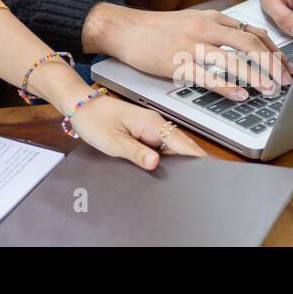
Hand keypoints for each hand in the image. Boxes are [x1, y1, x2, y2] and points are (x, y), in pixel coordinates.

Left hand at [66, 90, 205, 169]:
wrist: (80, 106)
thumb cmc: (94, 120)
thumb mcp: (113, 141)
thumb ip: (136, 153)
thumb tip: (156, 164)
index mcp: (152, 123)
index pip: (184, 143)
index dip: (199, 159)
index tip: (212, 173)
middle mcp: (155, 125)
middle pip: (182, 148)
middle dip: (190, 166)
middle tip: (193, 186)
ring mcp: (150, 130)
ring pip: (172, 151)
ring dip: (176, 164)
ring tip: (178, 183)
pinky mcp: (144, 135)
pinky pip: (160, 150)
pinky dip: (164, 161)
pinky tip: (161, 172)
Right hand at [85, 3, 292, 99]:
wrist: (124, 29)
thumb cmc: (156, 29)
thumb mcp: (191, 20)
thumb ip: (216, 30)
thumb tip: (243, 45)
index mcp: (211, 18)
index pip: (253, 32)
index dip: (274, 51)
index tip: (286, 67)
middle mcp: (205, 28)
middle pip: (250, 44)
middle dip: (273, 64)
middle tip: (287, 82)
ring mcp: (190, 45)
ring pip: (232, 60)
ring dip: (256, 76)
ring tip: (270, 90)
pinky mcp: (176, 62)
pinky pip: (207, 75)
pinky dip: (227, 86)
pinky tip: (240, 94)